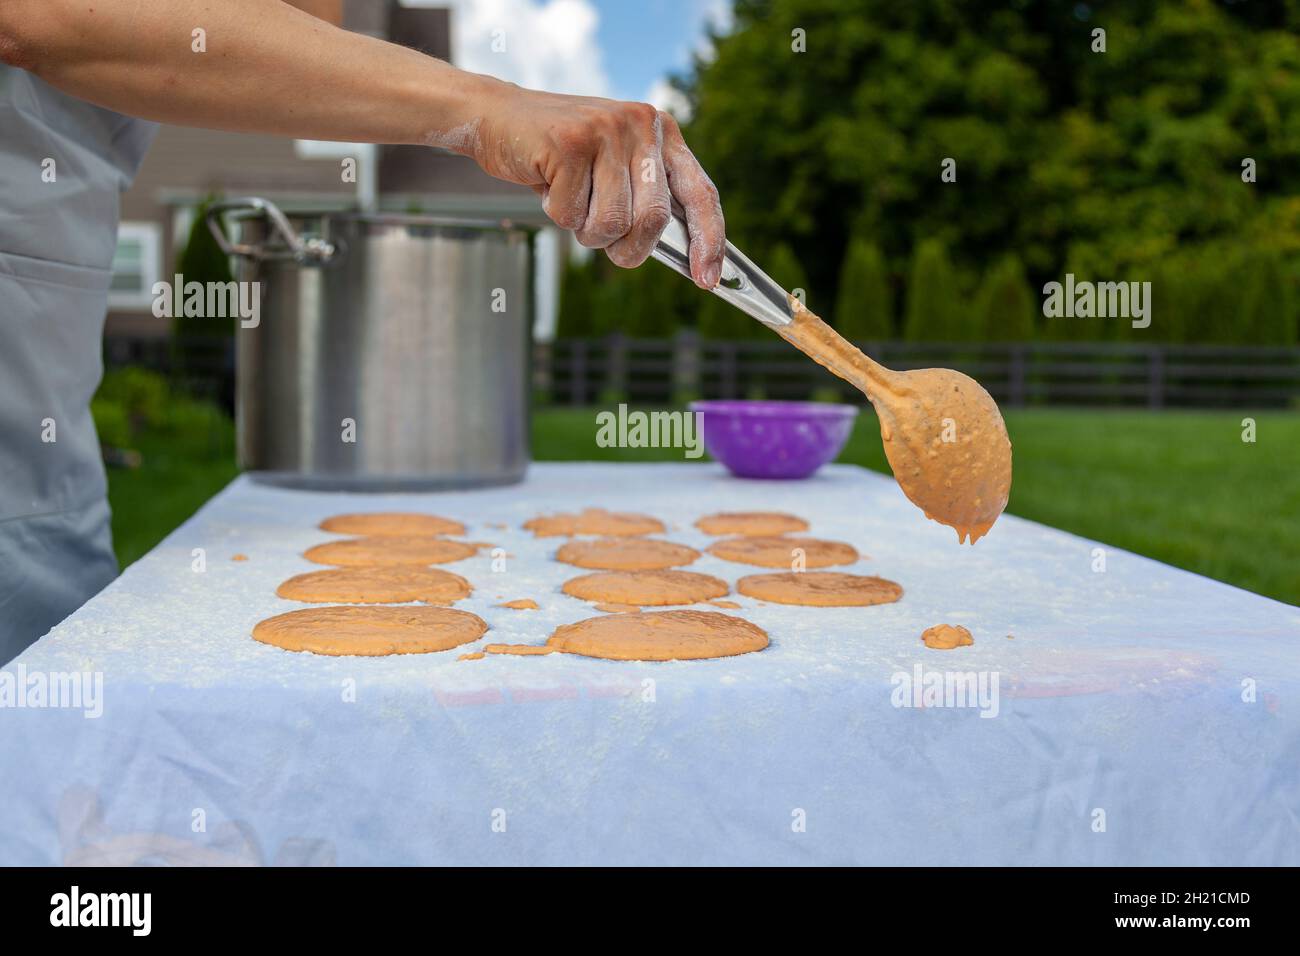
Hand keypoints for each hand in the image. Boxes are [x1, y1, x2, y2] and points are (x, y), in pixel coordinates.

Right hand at [461, 80, 724, 287]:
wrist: (499, 115)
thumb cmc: (561, 154)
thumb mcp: (615, 167)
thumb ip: (646, 196)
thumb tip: (682, 253)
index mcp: (662, 133)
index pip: (701, 193)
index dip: (708, 241)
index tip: (707, 280)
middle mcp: (642, 125)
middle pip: (652, 219)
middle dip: (627, 248)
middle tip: (603, 240)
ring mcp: (607, 130)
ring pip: (611, 223)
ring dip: (586, 230)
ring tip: (571, 200)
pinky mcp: (570, 142)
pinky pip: (571, 214)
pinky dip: (555, 212)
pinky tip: (548, 183)